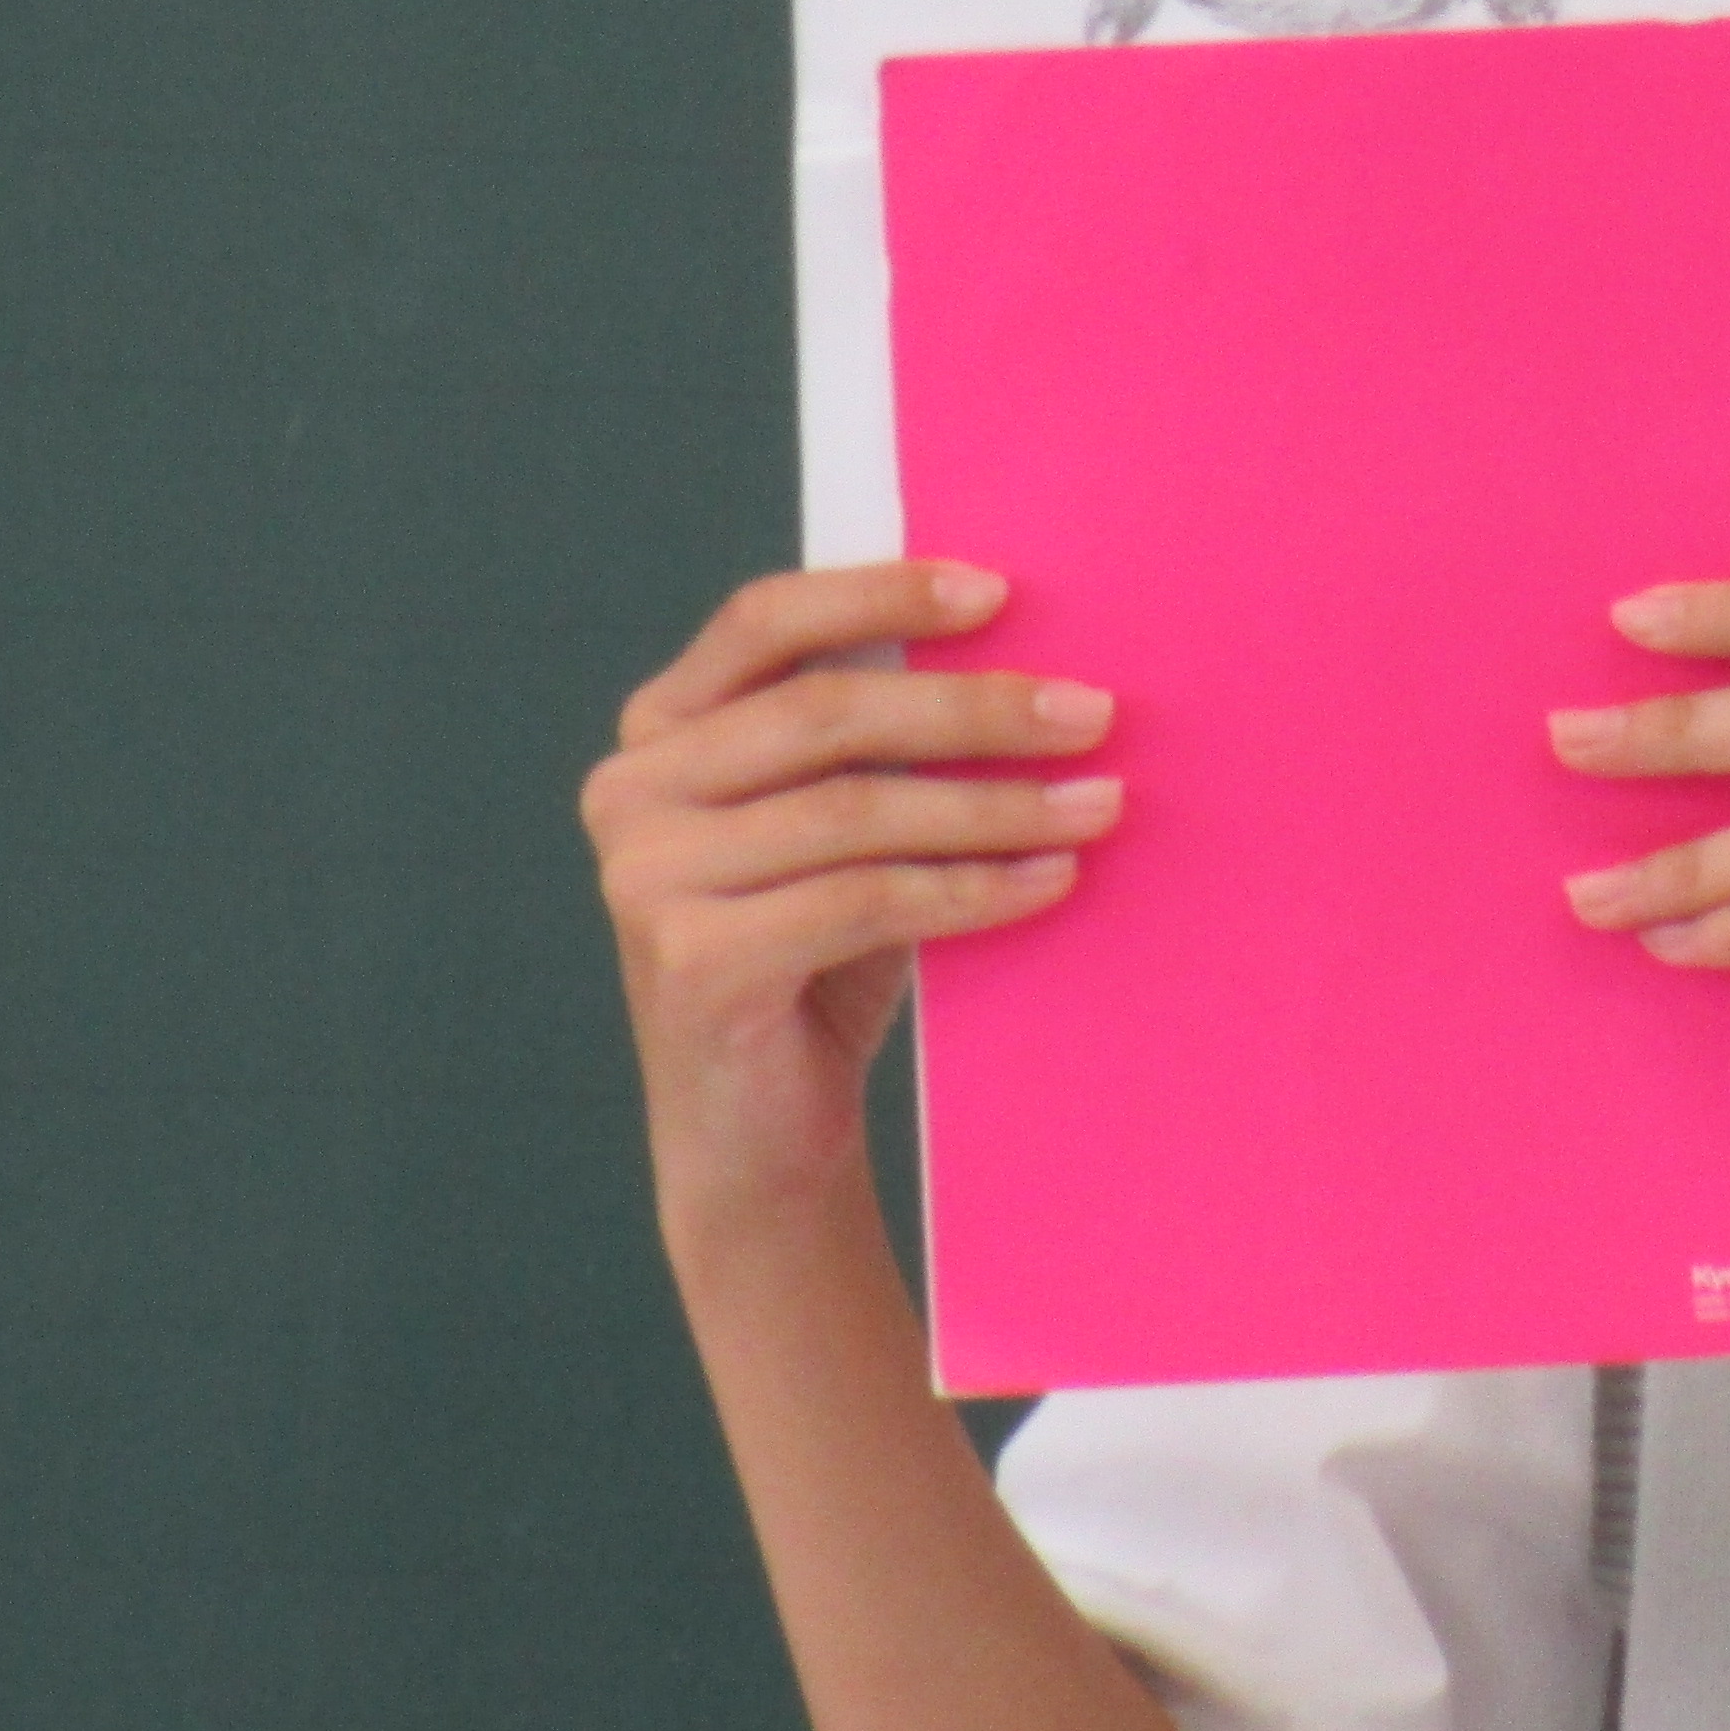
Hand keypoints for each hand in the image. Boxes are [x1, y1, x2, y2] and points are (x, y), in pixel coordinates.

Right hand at [582, 560, 1120, 1241]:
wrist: (758, 1139)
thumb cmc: (817, 961)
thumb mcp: (839, 831)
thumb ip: (878, 744)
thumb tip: (1028, 662)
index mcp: (660, 730)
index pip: (764, 621)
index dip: (880, 593)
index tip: (997, 591)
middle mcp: (632, 791)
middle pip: (825, 715)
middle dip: (973, 708)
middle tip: (1090, 713)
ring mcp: (647, 879)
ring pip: (856, 812)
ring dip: (995, 805)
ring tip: (1097, 804)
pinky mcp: (692, 961)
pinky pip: (865, 900)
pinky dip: (972, 888)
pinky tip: (1051, 880)